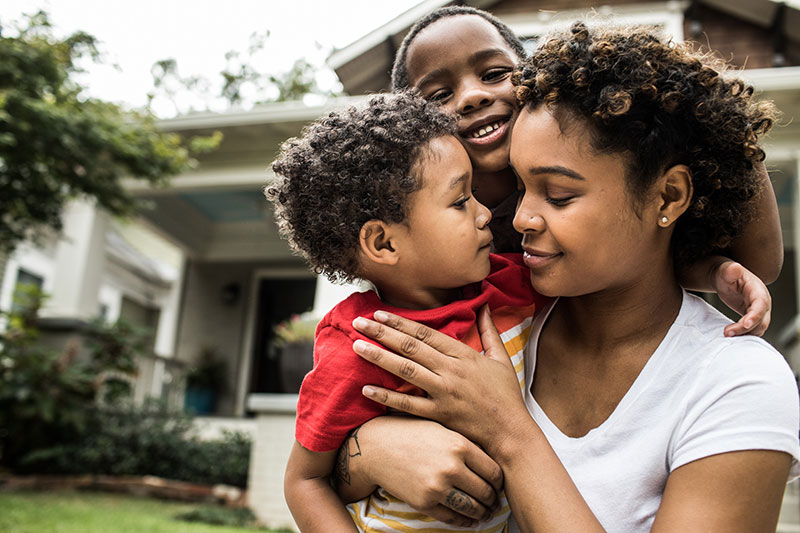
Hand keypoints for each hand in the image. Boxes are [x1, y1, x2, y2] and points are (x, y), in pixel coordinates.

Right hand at [343, 416, 503, 526]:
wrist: (377, 446)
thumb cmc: (411, 433)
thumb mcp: (443, 429)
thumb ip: (466, 444)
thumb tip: (490, 464)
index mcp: (459, 445)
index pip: (493, 472)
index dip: (500, 482)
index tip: (499, 485)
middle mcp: (451, 467)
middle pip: (485, 492)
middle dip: (493, 500)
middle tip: (495, 502)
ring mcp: (437, 487)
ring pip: (472, 508)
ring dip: (482, 513)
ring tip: (485, 513)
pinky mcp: (424, 502)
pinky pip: (452, 517)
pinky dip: (464, 521)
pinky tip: (469, 520)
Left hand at [352, 306, 529, 451]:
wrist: (510, 433)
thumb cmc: (506, 396)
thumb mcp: (501, 358)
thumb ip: (490, 331)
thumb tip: (485, 306)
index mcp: (464, 355)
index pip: (426, 334)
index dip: (401, 322)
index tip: (380, 313)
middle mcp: (451, 371)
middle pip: (410, 347)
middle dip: (382, 333)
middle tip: (359, 322)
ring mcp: (444, 393)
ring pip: (405, 370)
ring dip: (379, 357)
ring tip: (357, 346)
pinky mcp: (439, 414)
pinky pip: (408, 404)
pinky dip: (387, 396)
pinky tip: (367, 388)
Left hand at [711, 259, 771, 336]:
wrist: (724, 278)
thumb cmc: (725, 274)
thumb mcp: (725, 271)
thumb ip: (730, 271)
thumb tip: (735, 267)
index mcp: (758, 290)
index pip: (761, 304)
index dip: (755, 315)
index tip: (745, 324)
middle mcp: (762, 301)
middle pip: (761, 319)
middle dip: (746, 328)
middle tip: (728, 333)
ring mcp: (759, 310)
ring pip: (758, 327)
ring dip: (745, 334)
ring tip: (727, 335)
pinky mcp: (753, 317)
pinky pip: (753, 329)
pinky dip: (745, 334)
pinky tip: (732, 336)